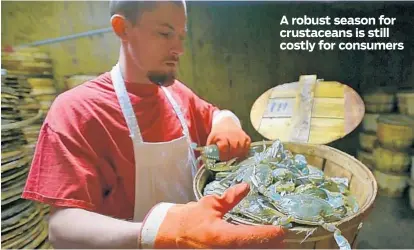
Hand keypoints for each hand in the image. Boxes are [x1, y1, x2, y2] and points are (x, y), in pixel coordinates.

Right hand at [138, 182, 285, 248]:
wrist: (168, 235)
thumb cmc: (188, 220)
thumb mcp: (209, 206)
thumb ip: (229, 198)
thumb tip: (245, 187)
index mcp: (221, 237)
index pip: (251, 237)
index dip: (269, 235)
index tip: (283, 231)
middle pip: (254, 249)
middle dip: (270, 244)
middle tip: (282, 239)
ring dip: (260, 246)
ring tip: (273, 241)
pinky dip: (249, 246)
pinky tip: (255, 242)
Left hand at [206, 116, 250, 160]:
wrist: (226, 122)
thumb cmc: (218, 133)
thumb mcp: (211, 139)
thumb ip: (211, 149)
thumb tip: (211, 158)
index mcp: (221, 136)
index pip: (224, 146)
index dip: (223, 154)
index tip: (222, 158)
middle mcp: (232, 135)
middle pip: (234, 149)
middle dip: (231, 156)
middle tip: (228, 159)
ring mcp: (240, 135)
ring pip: (242, 149)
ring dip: (238, 155)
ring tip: (233, 156)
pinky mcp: (246, 136)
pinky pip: (247, 146)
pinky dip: (244, 151)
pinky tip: (240, 153)